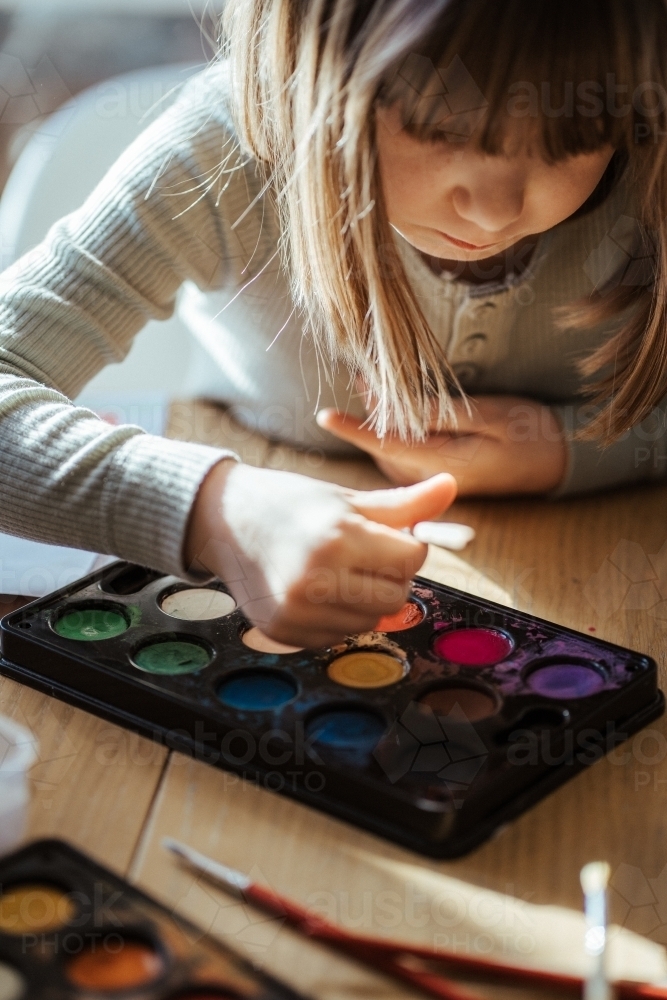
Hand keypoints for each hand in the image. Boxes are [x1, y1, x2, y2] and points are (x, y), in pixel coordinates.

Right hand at [184, 460, 456, 646]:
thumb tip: (453, 485)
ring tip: (338, 572)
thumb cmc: (291, 503)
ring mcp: (298, 611)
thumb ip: (403, 503)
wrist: (223, 521)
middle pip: (397, 595)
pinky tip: (316, 591)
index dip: (405, 545)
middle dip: (390, 575)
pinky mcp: (285, 632)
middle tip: (363, 555)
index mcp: (338, 536)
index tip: (385, 535)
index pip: (411, 556)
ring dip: (366, 599)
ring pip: (371, 619)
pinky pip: (340, 635)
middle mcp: (317, 578)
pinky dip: (338, 616)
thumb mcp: (346, 498)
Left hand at [317, 395, 566, 494]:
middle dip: (366, 418)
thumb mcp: (489, 415)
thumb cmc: (530, 432)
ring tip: (369, 388)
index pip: (387, 446)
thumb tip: (394, 403)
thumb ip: (439, 413)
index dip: (354, 429)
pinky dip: (393, 438)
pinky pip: (404, 461)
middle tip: (358, 378)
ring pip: (390, 457)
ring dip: (378, 427)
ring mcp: (436, 483)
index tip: (325, 415)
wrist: (559, 463)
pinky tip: (394, 415)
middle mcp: (434, 480)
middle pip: (383, 451)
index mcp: (445, 465)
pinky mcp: (441, 480)